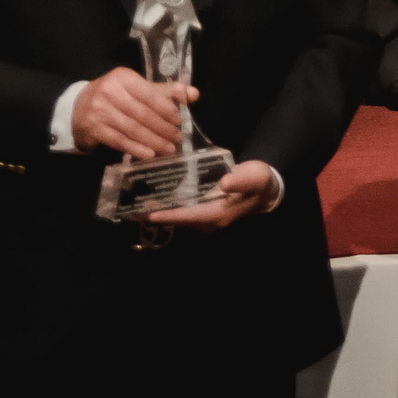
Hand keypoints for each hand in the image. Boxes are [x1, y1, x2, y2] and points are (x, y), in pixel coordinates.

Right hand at [73, 69, 194, 161]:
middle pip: (142, 113)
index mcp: (124, 78)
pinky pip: (119, 140)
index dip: (167, 108)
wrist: (77, 109)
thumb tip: (194, 94)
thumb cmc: (114, 97)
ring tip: (169, 149)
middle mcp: (110, 92)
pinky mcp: (93, 128)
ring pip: (132, 128)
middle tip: (178, 138)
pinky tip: (149, 154)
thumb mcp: (136, 89)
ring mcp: (100, 111)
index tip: (180, 120)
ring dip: (153, 141)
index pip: (150, 94)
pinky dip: (136, 148)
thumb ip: (164, 91)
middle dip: (163, 128)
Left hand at [146, 158, 279, 229]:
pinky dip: (168, 206)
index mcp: (217, 214)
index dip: (166, 215)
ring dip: (159, 211)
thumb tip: (224, 182)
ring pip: (177, 216)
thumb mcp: (253, 178)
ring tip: (137, 204)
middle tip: (131, 209)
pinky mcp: (204, 211)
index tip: (146, 214)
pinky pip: (182, 211)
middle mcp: (208, 220)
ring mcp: (205, 217)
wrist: (266, 188)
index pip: (186, 216)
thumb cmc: (258, 182)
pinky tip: (155, 198)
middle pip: (177, 219)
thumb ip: (240, 180)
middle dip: (155, 215)